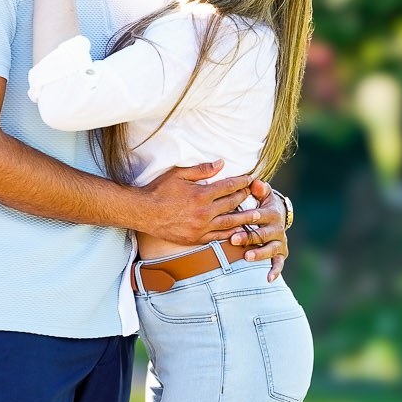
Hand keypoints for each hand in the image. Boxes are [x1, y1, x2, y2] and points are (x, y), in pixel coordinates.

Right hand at [139, 162, 257, 246]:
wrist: (143, 213)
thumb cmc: (159, 190)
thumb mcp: (179, 174)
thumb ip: (202, 169)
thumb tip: (221, 163)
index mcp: (201, 194)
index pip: (228, 186)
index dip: (241, 182)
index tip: (250, 179)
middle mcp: (204, 212)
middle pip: (232, 203)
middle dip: (245, 196)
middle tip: (255, 193)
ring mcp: (201, 227)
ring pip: (230, 222)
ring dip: (245, 217)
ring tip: (258, 214)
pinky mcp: (196, 238)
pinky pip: (219, 237)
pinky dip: (231, 233)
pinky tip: (240, 231)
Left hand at [227, 179, 289, 280]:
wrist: (279, 216)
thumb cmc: (263, 204)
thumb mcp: (263, 194)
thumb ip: (259, 188)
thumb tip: (254, 182)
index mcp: (272, 213)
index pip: (259, 215)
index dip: (248, 218)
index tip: (235, 221)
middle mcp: (277, 228)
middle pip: (263, 234)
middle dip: (249, 237)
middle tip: (233, 240)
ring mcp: (280, 241)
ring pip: (271, 249)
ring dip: (259, 253)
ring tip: (247, 256)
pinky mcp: (281, 253)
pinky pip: (279, 263)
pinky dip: (276, 271)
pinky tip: (268, 279)